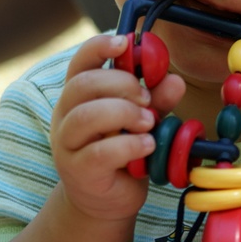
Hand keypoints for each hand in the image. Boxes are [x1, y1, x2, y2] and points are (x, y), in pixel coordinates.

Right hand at [51, 34, 184, 221]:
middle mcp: (65, 115)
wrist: (107, 199)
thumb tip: (175, 80)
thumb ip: (156, 98)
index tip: (124, 43)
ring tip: (149, 122)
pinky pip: (99, 152)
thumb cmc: (122, 148)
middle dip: (121, 84)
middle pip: (83, 84)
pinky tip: (147, 145)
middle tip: (147, 98)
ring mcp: (67, 144)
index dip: (99, 47)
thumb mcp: (142, 117)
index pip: (80, 62)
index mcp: (79, 94)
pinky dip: (129, 145)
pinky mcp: (78, 172)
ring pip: (85, 116)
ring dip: (124, 113)